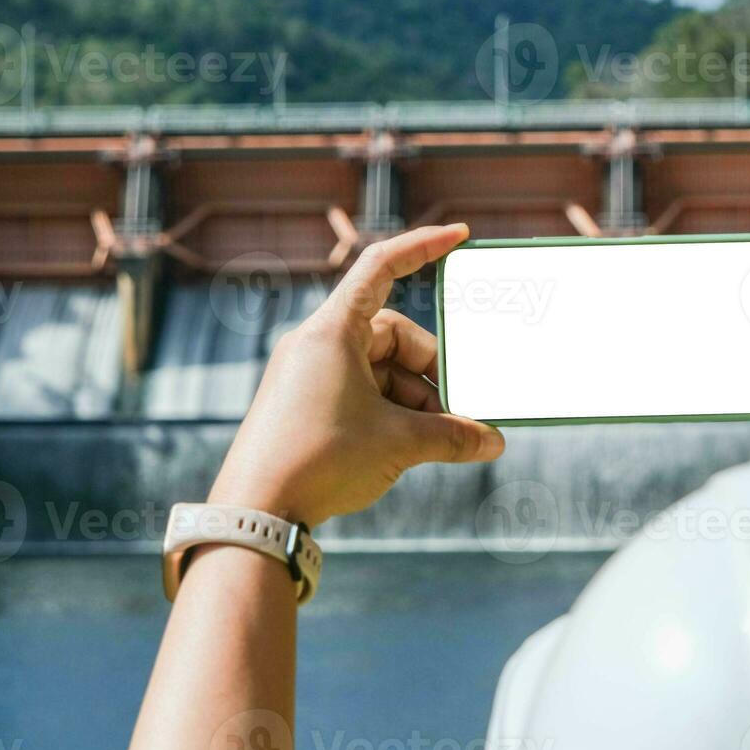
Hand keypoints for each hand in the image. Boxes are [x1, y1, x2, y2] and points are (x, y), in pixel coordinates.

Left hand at [208, 223, 504, 525]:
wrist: (256, 513)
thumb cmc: (319, 461)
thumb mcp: (398, 444)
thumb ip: (452, 436)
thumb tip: (493, 443)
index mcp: (333, 331)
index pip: (381, 267)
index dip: (422, 246)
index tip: (459, 236)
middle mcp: (318, 344)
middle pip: (393, 336)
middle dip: (433, 373)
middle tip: (464, 410)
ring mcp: (309, 375)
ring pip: (381, 370)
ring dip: (416, 401)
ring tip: (443, 439)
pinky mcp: (306, 405)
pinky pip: (362, 392)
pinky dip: (392, 413)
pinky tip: (414, 446)